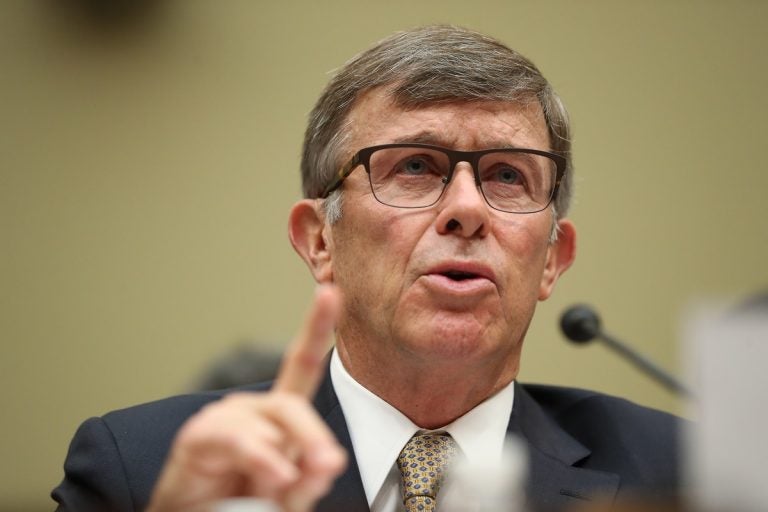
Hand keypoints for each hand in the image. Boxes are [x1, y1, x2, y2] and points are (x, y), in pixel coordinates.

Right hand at [147, 285, 346, 511]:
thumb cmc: (246, 504)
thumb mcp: (289, 495)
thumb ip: (309, 478)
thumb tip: (329, 460)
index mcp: (279, 417)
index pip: (302, 366)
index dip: (316, 327)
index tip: (330, 292)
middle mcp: (252, 409)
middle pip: (292, 404)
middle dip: (312, 436)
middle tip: (328, 466)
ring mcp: (224, 419)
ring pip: (267, 424)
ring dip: (280, 460)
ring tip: (277, 487)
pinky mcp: (198, 437)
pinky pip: (235, 438)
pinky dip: (258, 458)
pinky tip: (273, 477)